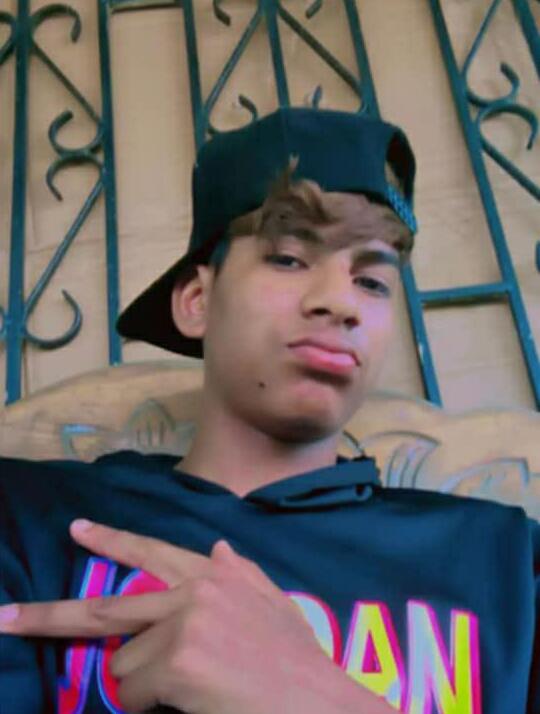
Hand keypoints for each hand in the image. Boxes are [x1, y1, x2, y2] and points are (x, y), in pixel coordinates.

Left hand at [0, 520, 390, 713]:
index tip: (76, 531)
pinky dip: (156, 705)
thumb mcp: (273, 604)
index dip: (112, 542)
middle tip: (5, 619)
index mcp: (215, 575)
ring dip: (146, 684)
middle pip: (108, 605)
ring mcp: (185, 623)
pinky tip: (195, 701)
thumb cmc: (295, 659)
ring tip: (195, 687)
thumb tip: (216, 548)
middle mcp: (195, 590)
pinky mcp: (179, 663)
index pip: (154, 551)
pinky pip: (138, 694)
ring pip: (126, 664)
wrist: (318, 700)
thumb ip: (241, 574)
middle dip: (49, 616)